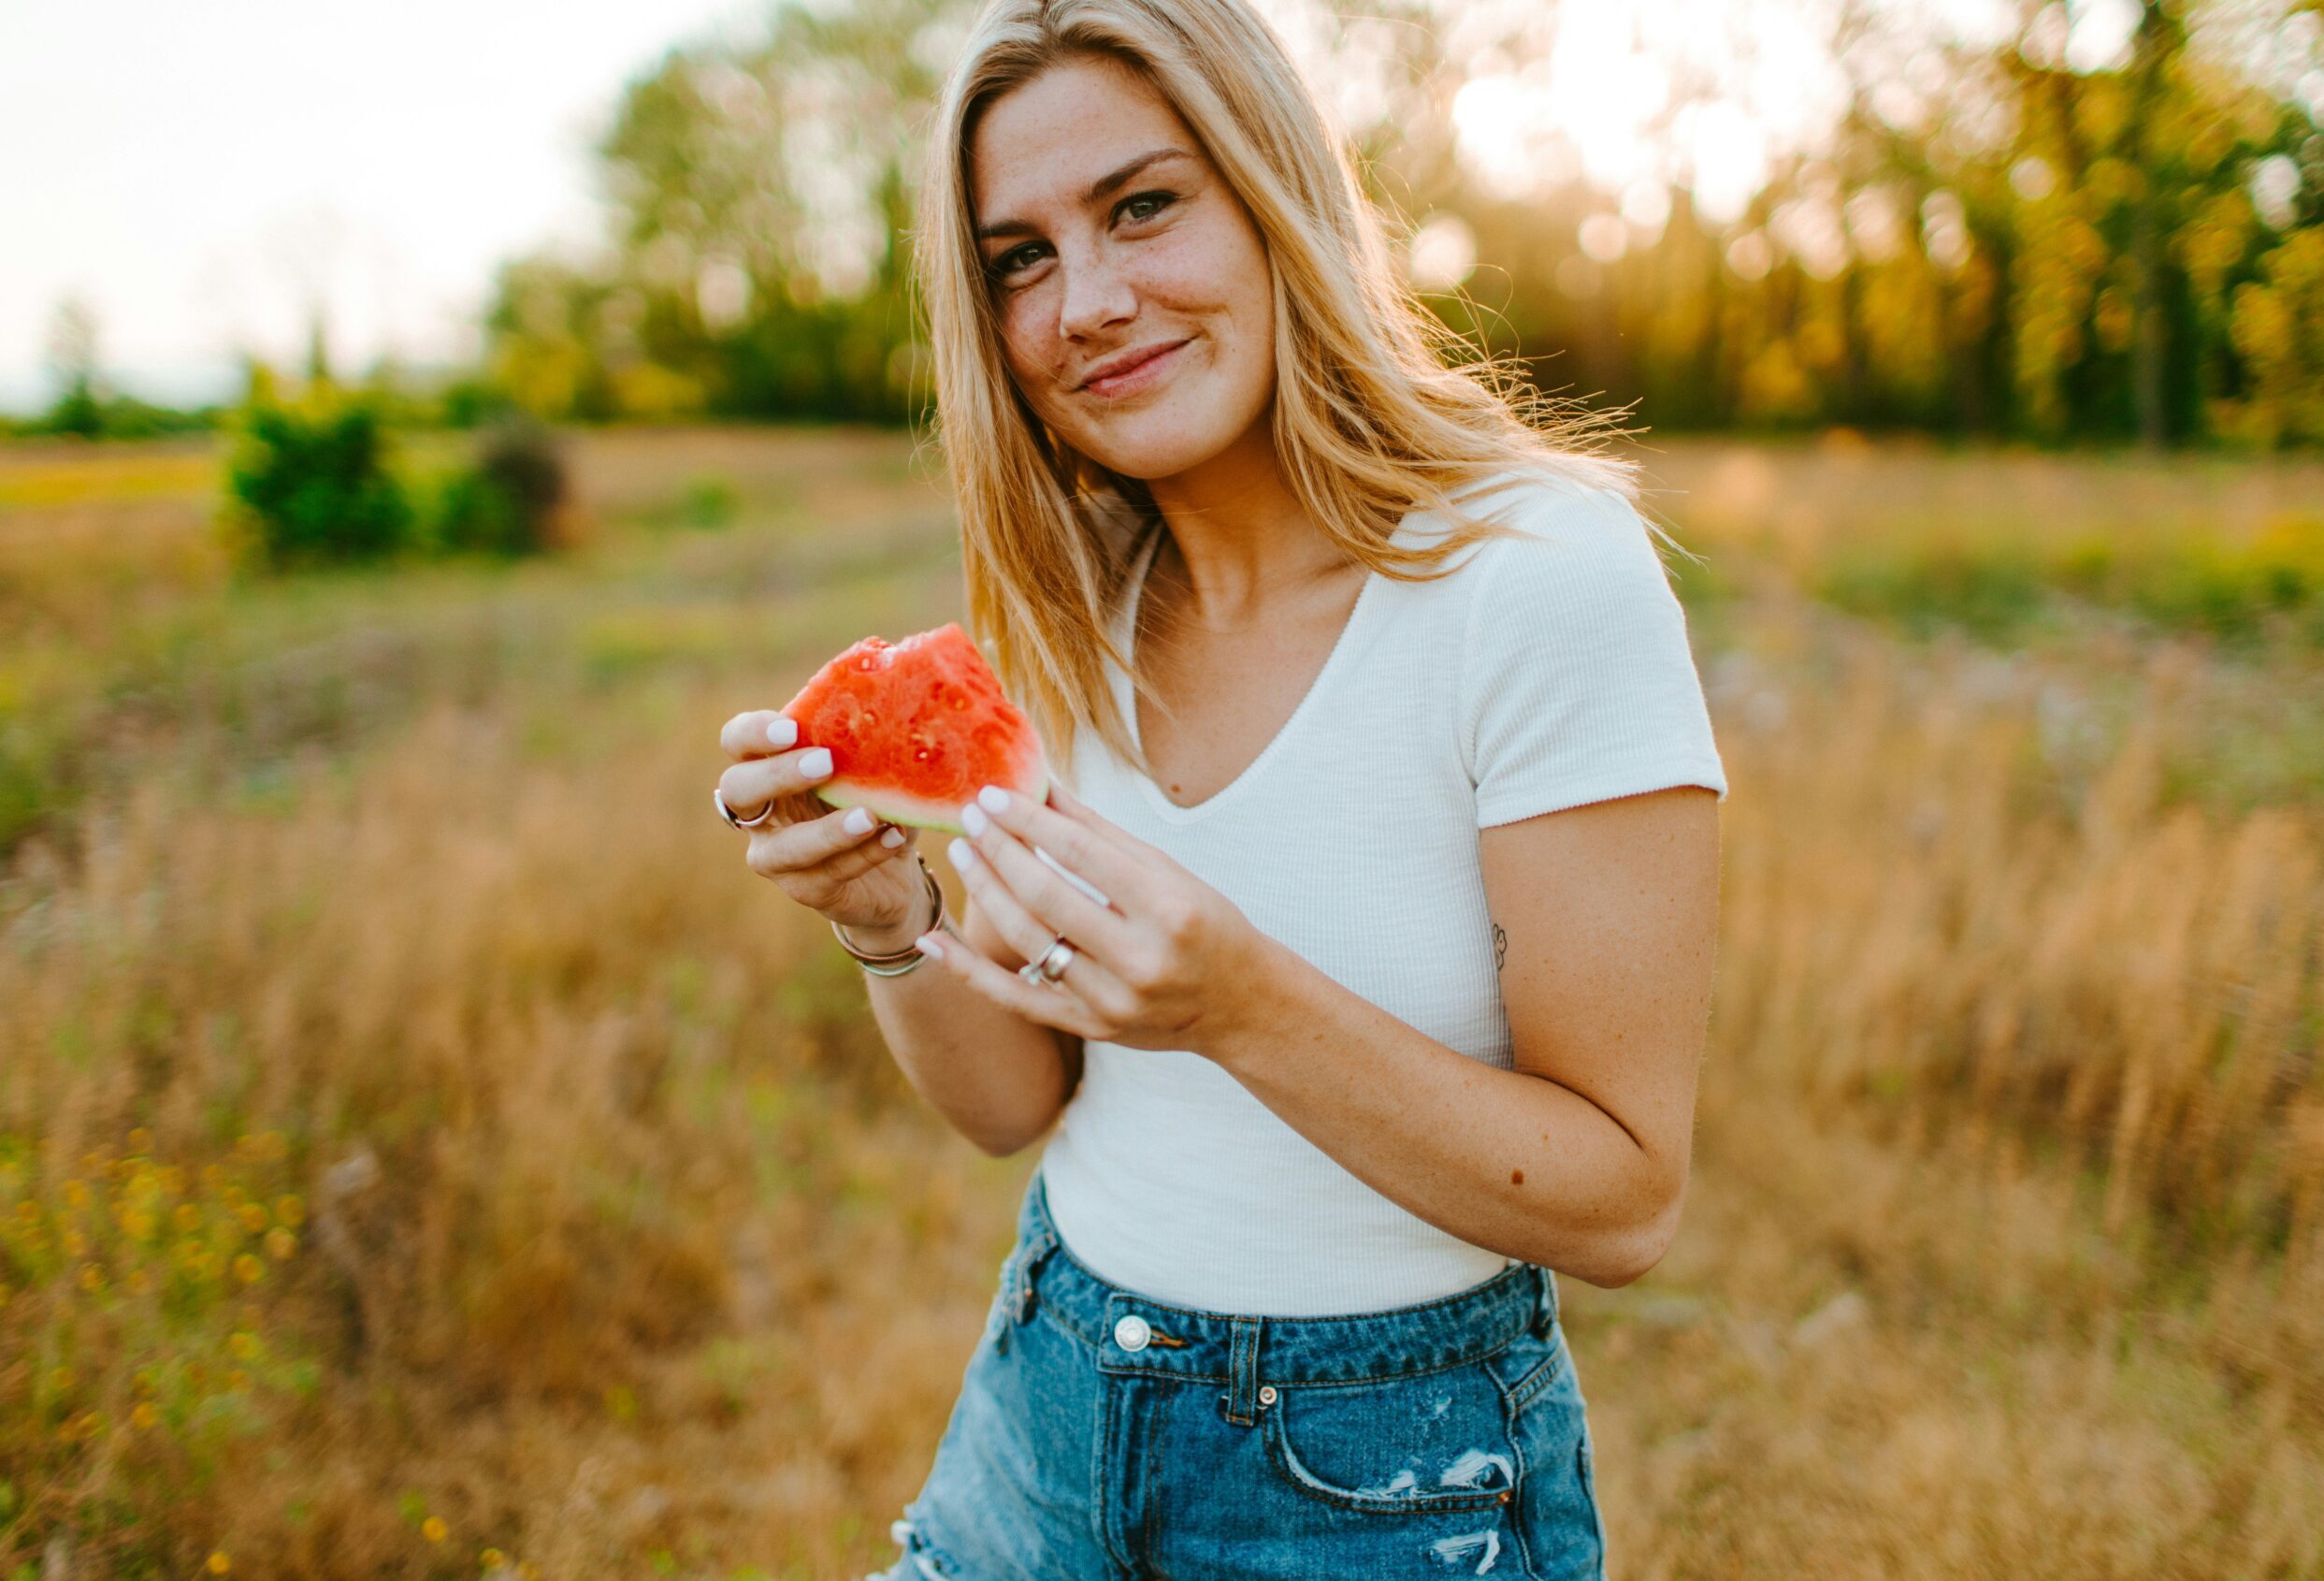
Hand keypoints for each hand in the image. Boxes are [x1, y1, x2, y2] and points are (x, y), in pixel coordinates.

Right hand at [716, 710, 928, 938]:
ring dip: (828, 831)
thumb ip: (866, 738)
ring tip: (869, 816)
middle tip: (825, 763)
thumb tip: (894, 697)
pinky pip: (829, 874)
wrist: (891, 874)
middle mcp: (760, 812)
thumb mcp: (870, 768)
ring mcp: (775, 855)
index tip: (791, 728)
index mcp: (768, 768)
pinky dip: (865, 854)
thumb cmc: (871, 803)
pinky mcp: (804, 890)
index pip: (737, 741)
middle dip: (777, 774)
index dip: (753, 733)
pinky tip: (895, 837)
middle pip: (737, 789)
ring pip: (784, 847)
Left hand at [921, 778, 1272, 1053]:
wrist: (1239, 1005)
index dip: (1028, 820)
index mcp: (1166, 908)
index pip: (1080, 853)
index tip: (991, 794)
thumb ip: (1100, 834)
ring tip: (963, 852)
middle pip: (1046, 896)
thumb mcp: (1166, 871)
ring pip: (1026, 941)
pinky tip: (934, 938)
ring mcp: (1111, 1001)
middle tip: (968, 817)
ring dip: (985, 891)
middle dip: (999, 850)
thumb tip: (1040, 786)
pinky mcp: (1089, 1028)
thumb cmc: (1205, 924)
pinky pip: (1015, 997)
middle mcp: (1139, 959)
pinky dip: (968, 968)